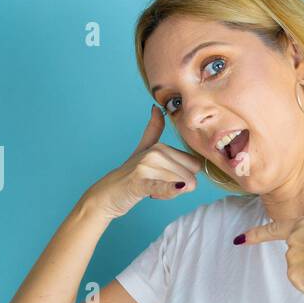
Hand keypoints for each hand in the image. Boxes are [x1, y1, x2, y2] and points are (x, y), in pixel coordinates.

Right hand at [85, 106, 201, 219]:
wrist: (108, 192)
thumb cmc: (130, 173)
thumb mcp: (144, 148)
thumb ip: (153, 129)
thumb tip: (155, 108)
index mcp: (161, 146)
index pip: (195, 165)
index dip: (185, 177)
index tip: (168, 179)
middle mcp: (155, 153)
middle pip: (190, 177)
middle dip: (179, 188)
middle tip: (159, 186)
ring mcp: (146, 166)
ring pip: (181, 186)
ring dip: (169, 195)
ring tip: (152, 191)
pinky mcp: (139, 182)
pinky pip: (162, 186)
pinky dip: (170, 189)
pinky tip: (176, 188)